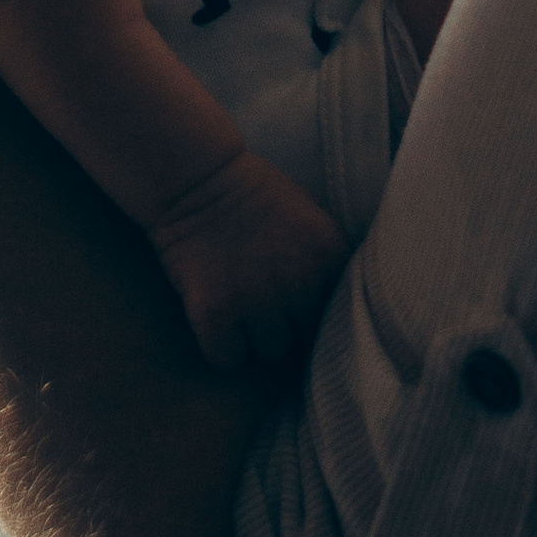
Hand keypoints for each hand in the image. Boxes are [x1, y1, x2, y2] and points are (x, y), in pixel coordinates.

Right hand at [148, 148, 350, 375]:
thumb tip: (340, 309)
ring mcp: (256, 297)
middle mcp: (299, 280)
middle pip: (306, 337)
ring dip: (257, 340)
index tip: (298, 303)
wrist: (195, 175)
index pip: (339, 313)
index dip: (315, 310)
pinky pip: (229, 360)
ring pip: (271, 354)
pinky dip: (222, 351)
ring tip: (240, 314)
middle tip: (265, 308)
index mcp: (329, 253)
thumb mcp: (310, 214)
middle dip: (288, 326)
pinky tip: (217, 326)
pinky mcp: (214, 311)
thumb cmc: (254, 193)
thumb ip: (328, 260)